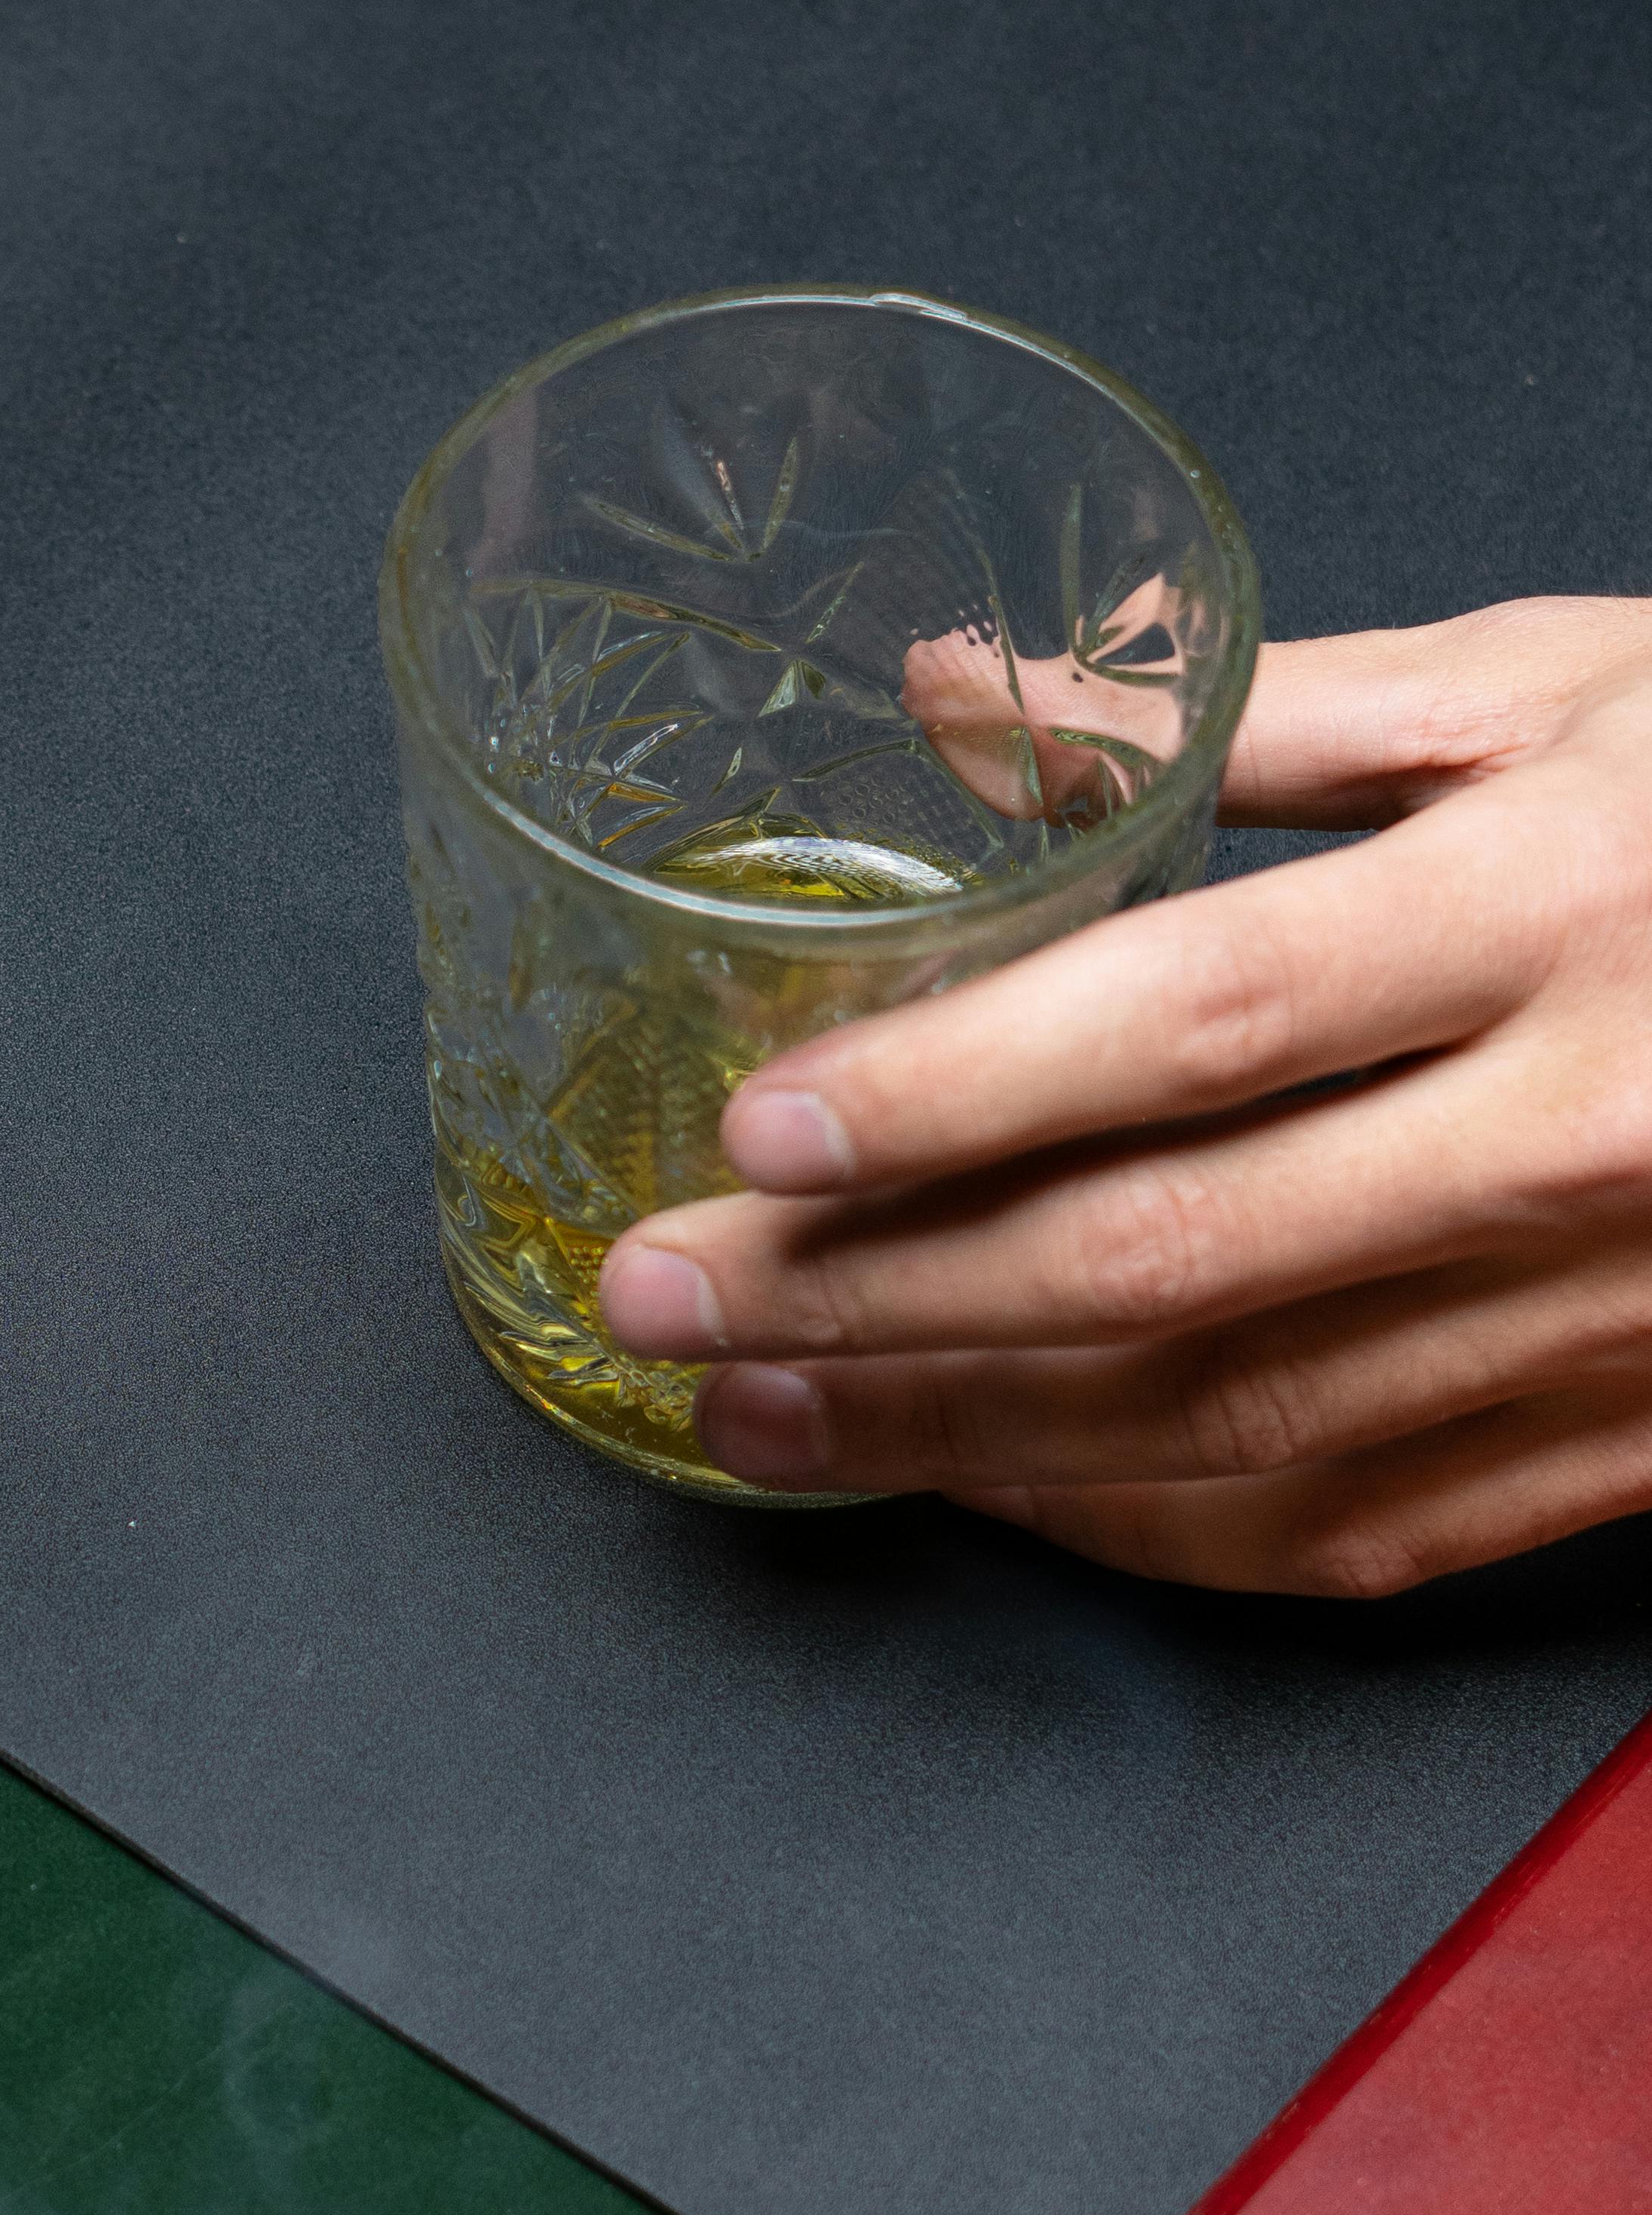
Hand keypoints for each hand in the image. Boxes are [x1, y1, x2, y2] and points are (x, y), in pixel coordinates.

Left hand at [591, 599, 1651, 1593]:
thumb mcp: (1569, 686)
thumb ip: (1248, 710)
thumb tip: (948, 698)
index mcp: (1553, 909)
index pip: (1191, 1028)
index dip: (953, 1094)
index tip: (752, 1135)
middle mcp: (1575, 1135)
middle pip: (1160, 1257)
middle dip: (872, 1301)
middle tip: (660, 1304)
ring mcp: (1610, 1317)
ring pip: (1227, 1425)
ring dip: (957, 1437)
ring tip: (752, 1415)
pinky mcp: (1630, 1443)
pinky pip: (1349, 1527)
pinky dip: (1142, 1526)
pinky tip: (982, 1489)